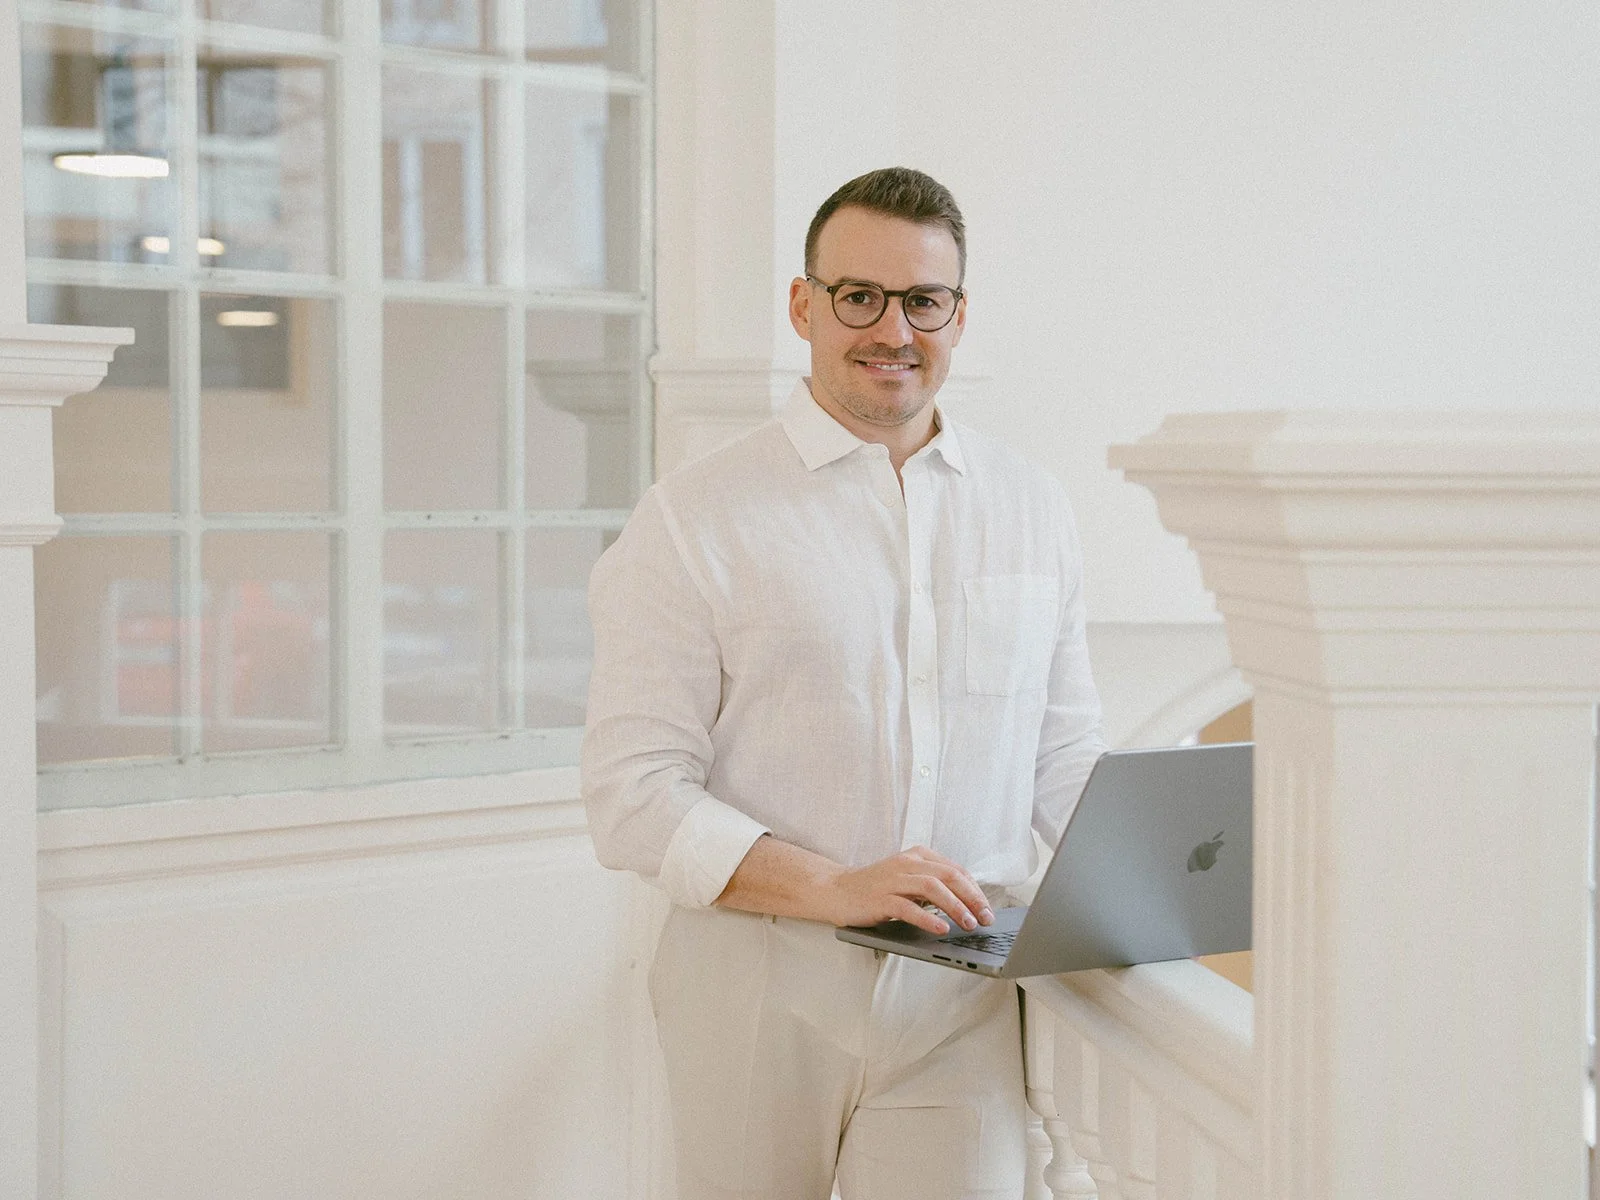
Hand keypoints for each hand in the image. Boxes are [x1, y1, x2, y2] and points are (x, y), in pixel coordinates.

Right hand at [824, 846, 994, 935]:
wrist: (836, 890)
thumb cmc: (876, 888)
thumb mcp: (908, 879)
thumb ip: (933, 885)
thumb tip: (968, 903)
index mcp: (917, 856)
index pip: (956, 870)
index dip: (976, 890)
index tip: (988, 909)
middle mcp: (906, 863)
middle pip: (948, 876)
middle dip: (972, 898)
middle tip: (985, 918)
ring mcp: (892, 880)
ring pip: (932, 888)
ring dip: (955, 907)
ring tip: (968, 924)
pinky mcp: (879, 899)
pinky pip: (908, 907)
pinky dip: (928, 918)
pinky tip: (940, 929)